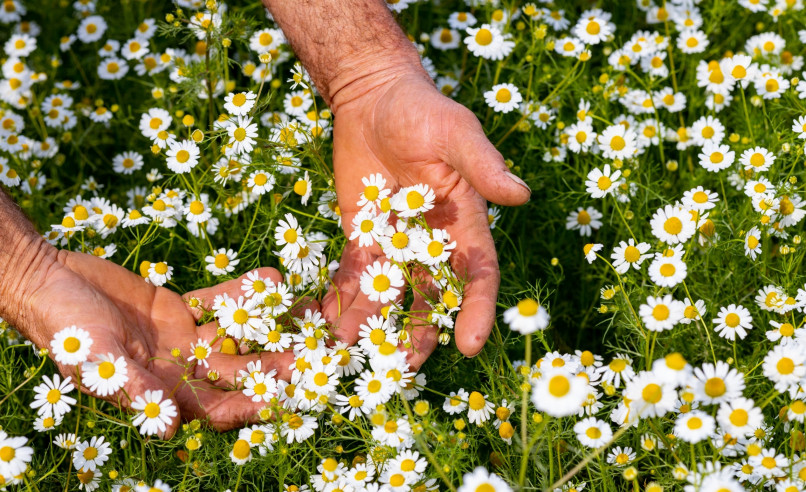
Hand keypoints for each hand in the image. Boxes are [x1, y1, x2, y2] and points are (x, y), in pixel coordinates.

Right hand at [20, 251, 292, 436]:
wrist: (50, 281)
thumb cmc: (65, 327)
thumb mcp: (95, 358)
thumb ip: (133, 388)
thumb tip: (170, 427)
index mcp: (163, 393)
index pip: (215, 408)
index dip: (247, 405)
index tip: (281, 398)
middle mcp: (181, 370)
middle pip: (237, 372)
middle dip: (272, 365)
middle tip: (311, 355)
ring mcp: (184, 339)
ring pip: (235, 335)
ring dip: (268, 324)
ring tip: (305, 311)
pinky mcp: (182, 308)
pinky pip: (219, 302)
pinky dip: (243, 291)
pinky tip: (271, 276)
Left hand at [322, 66, 529, 367]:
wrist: (373, 97)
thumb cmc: (423, 109)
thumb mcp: (456, 133)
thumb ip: (483, 165)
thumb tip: (520, 194)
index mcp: (465, 223)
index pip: (477, 275)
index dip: (476, 310)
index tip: (469, 344)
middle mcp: (433, 242)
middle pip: (431, 297)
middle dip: (419, 333)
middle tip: (402, 366)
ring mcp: (396, 242)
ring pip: (389, 294)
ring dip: (373, 323)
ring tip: (351, 349)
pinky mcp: (362, 235)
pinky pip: (354, 273)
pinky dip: (343, 297)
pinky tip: (327, 320)